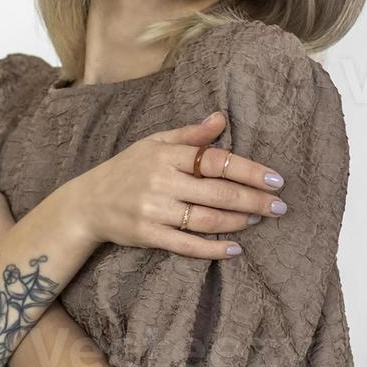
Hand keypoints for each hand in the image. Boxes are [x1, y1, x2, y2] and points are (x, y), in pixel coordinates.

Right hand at [54, 110, 285, 258]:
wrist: (87, 203)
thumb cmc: (127, 169)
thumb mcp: (155, 143)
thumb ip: (190, 134)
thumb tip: (222, 117)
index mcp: (167, 155)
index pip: (216, 161)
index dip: (249, 170)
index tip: (275, 179)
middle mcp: (162, 181)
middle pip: (218, 192)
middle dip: (254, 200)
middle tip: (280, 206)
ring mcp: (154, 210)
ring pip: (206, 219)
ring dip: (237, 221)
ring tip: (259, 220)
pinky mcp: (148, 235)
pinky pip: (186, 245)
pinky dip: (213, 249)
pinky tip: (235, 249)